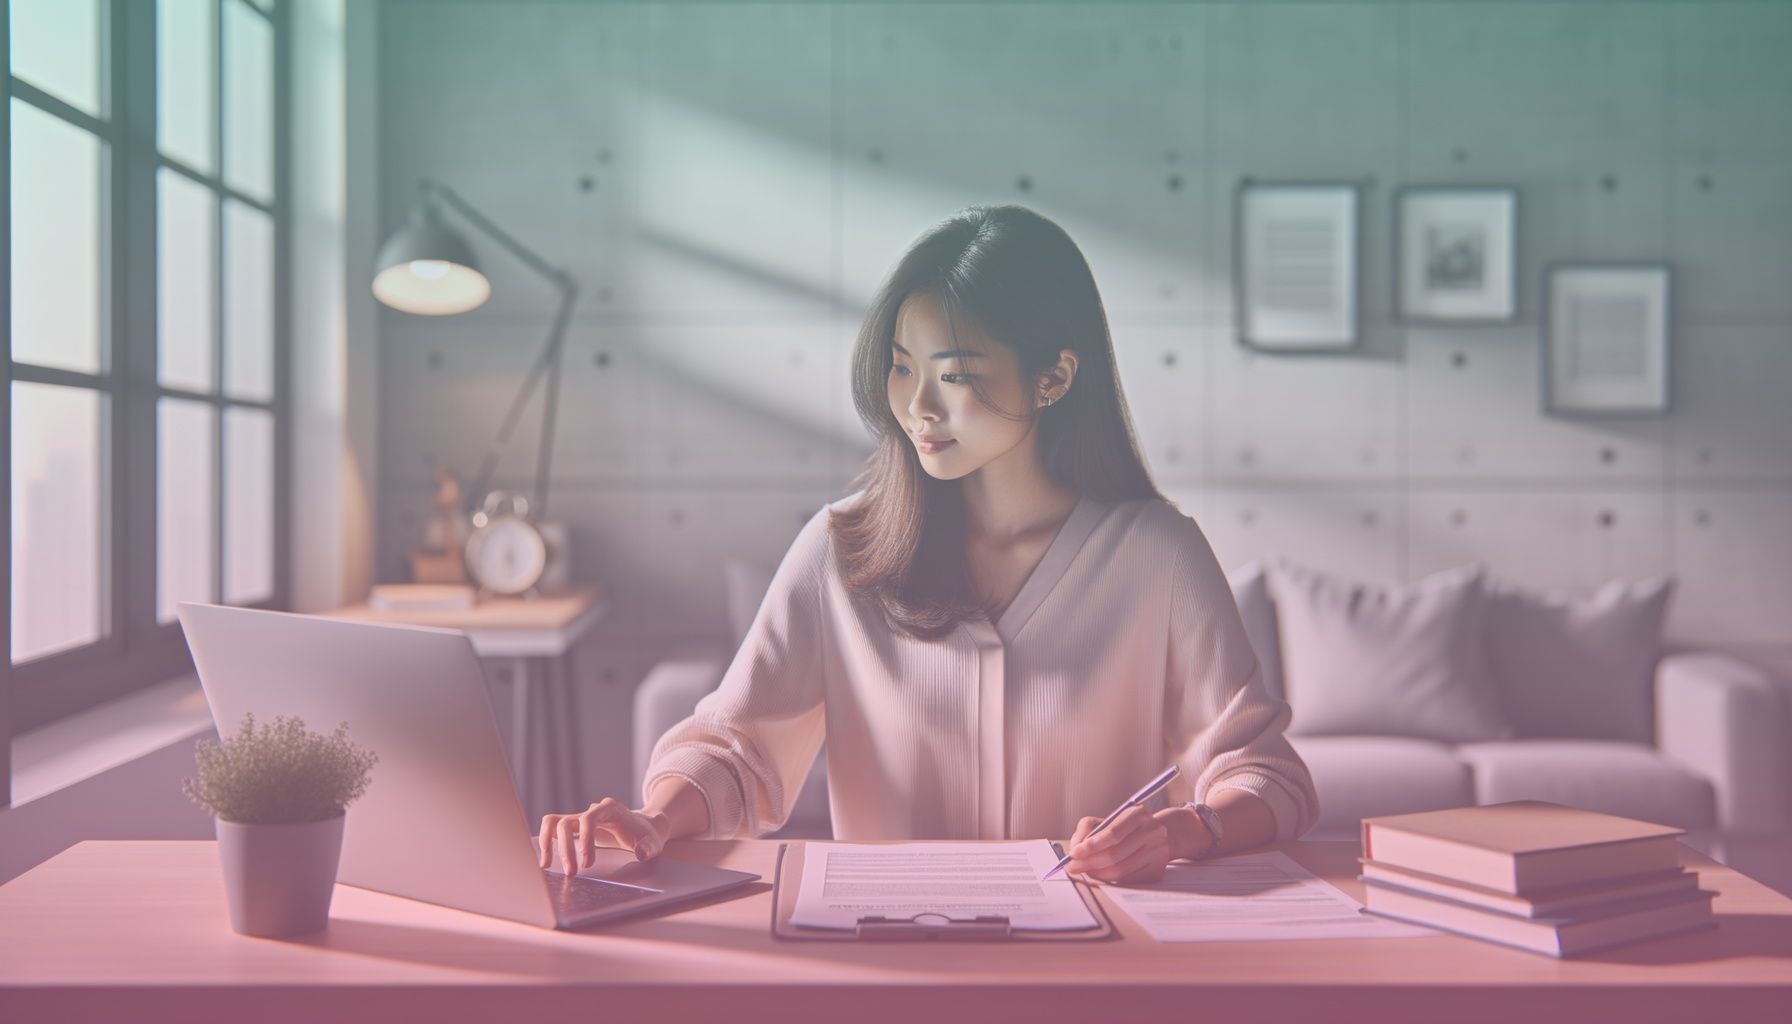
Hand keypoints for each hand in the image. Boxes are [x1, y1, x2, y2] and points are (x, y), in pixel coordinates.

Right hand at [537, 797, 670, 875]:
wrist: (642, 828)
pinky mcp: (575, 827)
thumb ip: (649, 847)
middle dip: (566, 848)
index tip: (587, 863)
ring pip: (554, 823)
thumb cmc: (646, 835)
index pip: (589, 817)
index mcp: (610, 808)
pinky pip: (553, 828)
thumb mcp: (653, 841)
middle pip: (568, 822)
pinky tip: (546, 861)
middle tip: (572, 873)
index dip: (585, 839)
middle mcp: (592, 811)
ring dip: (548, 844)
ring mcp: (581, 818)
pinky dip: (545, 841)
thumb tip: (640, 853)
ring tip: (547, 865)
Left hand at [1065, 805, 1204, 884]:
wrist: (1156, 834)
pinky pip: (1129, 879)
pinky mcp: (1158, 870)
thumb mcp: (1106, 820)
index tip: (1074, 854)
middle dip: (1089, 863)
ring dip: (1098, 873)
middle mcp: (1152, 831)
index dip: (1091, 845)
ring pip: (1121, 870)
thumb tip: (1075, 849)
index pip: (1113, 833)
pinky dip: (1111, 880)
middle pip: (1116, 854)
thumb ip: (1087, 830)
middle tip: (1072, 868)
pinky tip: (1101, 876)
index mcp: (1138, 814)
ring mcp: (1158, 852)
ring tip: (1084, 872)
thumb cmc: (1124, 828)